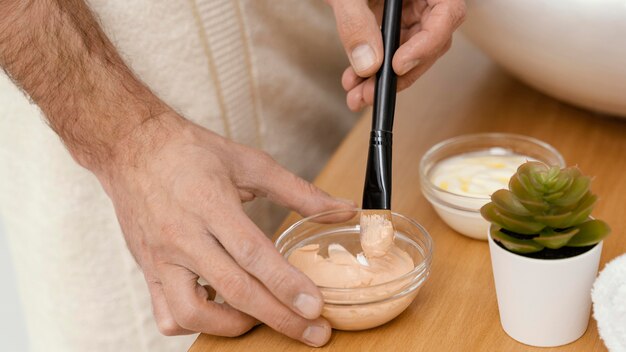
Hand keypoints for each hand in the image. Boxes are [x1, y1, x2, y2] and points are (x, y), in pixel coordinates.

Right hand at [96, 114, 354, 346]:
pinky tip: (220, 310)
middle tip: (315, 332)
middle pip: (234, 291)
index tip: (317, 308)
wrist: (131, 146)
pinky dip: (197, 324)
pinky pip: (166, 314)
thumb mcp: (250, 163)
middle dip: (280, 318)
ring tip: (263, 318)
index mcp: (211, 205)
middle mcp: (183, 237)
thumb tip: (345, 210)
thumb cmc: (191, 152)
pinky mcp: (147, 269)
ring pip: (193, 313)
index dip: (287, 285)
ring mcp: (161, 258)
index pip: (253, 254)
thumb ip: (300, 191)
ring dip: (233, 326)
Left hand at [327, 0, 465, 110]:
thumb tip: (368, 65)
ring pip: (410, 54)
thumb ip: (355, 22)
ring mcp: (411, 11)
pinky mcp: (394, 24)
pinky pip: (391, 52)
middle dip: (400, 74)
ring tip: (357, 95)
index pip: (448, 12)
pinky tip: (354, 82)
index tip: (397, 66)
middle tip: (372, 94)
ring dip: (383, 80)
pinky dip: (373, 70)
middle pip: (431, 42)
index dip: (427, 44)